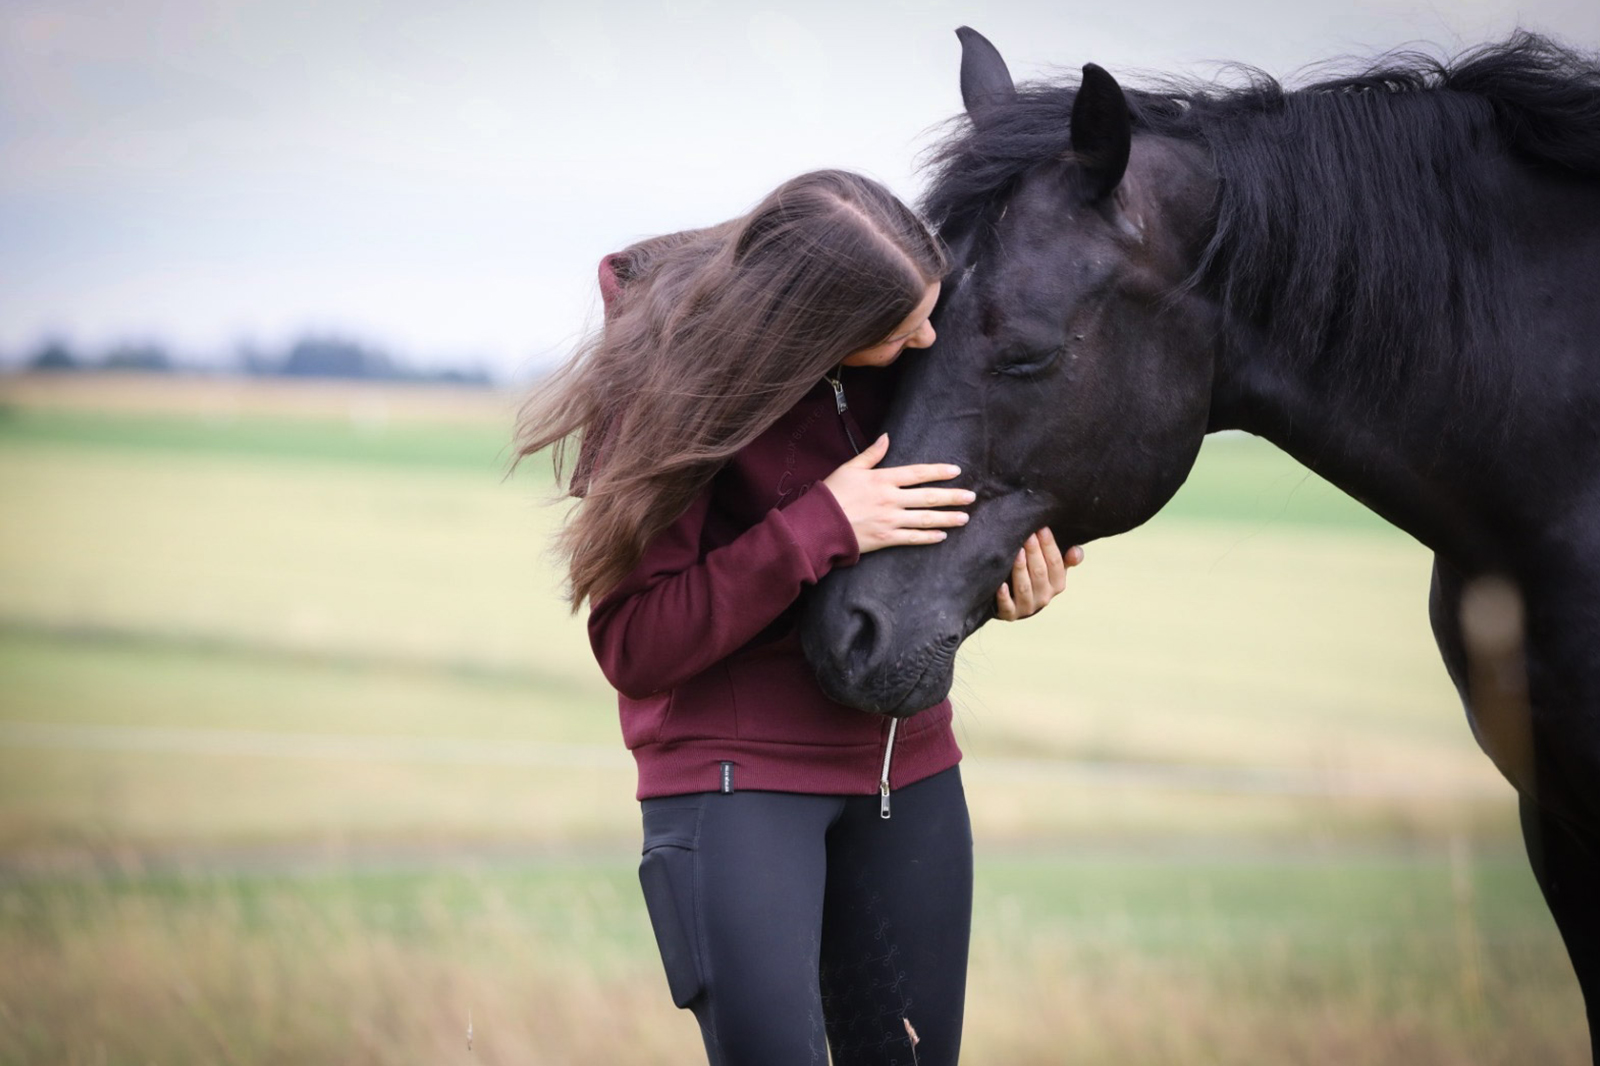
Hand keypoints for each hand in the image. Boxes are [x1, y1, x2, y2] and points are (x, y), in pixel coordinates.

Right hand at [822, 434, 974, 553]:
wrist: (819, 525)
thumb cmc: (832, 494)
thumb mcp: (850, 468)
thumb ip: (872, 454)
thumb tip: (886, 437)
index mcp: (883, 479)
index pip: (917, 473)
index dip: (938, 472)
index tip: (956, 471)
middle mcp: (890, 499)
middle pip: (928, 497)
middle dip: (952, 497)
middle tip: (971, 497)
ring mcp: (890, 520)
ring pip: (925, 519)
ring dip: (947, 518)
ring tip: (964, 518)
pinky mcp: (886, 539)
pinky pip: (913, 538)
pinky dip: (929, 537)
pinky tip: (942, 535)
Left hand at [995, 528, 1082, 620]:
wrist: (1017, 602)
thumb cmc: (1037, 577)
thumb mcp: (1054, 568)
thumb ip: (1067, 559)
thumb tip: (1075, 551)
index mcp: (1058, 584)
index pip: (1056, 564)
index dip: (1049, 546)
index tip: (1042, 529)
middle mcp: (1044, 597)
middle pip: (1039, 572)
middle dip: (1034, 552)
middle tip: (1027, 535)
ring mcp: (1027, 607)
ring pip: (1024, 587)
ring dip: (1021, 569)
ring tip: (1017, 552)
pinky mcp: (1009, 614)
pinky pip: (1007, 606)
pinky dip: (1004, 597)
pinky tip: (1000, 585)